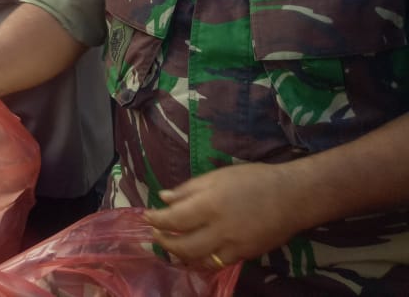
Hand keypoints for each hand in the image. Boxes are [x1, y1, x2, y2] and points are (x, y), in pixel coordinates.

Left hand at [144, 161, 304, 267]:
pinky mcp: (244, 256)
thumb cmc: (253, 179)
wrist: (292, 197)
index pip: (173, 219)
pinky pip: (216, 264)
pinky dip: (200, 261)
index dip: (156, 220)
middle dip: (163, 240)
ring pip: (197, 259)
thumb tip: (164, 198)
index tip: (147, 216)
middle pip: (182, 245)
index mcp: (210, 205)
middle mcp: (219, 229)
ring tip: (170, 245)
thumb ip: (188, 189)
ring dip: (179, 254)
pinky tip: (194, 254)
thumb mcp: (218, 176)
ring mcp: (233, 246)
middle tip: (155, 233)